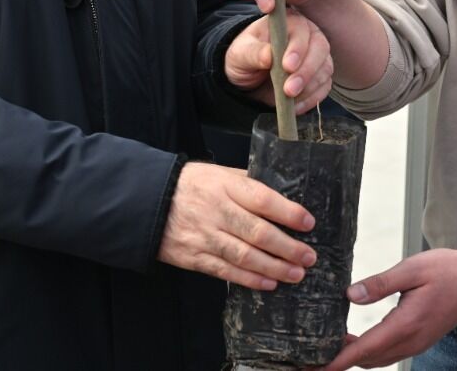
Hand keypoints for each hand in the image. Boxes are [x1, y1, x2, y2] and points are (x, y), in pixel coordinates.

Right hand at [158, 161, 316, 290]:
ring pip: (245, 256)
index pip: (262, 199)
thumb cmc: (190, 185)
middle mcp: (216, 211)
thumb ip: (247, 183)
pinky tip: (269, 283)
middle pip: (258, 232)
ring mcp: (205, 236)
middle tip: (309, 256)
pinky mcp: (195, 258)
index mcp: (225, 186)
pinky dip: (250, 279)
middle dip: (288, 247)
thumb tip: (281, 195)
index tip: (308, 222)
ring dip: (274, 267)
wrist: (147, 202)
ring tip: (296, 274)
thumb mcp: (218, 173)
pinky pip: (226, 271)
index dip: (288, 212)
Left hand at [226, 10, 333, 114]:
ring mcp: (317, 56)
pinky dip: (312, 98)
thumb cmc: (245, 55)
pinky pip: (324, 86)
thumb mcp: (241, 52)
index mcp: (289, 22)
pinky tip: (296, 106)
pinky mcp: (320, 76)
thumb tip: (268, 56)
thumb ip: (253, 52)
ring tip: (290, 99)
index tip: (287, 66)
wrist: (249, 75)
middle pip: (320, 49)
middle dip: (306, 72)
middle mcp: (308, 36)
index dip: (297, 49)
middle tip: (289, 89)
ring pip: (325, 69)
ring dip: (309, 87)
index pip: (301, 31)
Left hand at [316, 248, 456, 370]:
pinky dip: (367, 352)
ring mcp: (416, 344)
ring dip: (353, 358)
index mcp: (406, 325)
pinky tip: (355, 340)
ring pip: (377, 359)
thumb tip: (350, 295)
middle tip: (310, 356)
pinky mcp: (419, 340)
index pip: (363, 350)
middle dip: (338, 362)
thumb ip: (380, 284)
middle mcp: (410, 341)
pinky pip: (388, 353)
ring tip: (326, 348)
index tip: (314, 367)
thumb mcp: (411, 270)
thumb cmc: (447, 270)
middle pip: (367, 361)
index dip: (336, 361)